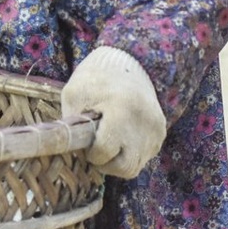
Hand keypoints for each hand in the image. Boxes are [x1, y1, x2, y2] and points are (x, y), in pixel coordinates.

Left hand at [61, 46, 166, 178]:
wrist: (127, 61)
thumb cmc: (95, 79)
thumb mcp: (73, 95)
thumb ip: (70, 125)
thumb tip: (67, 152)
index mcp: (120, 109)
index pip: (105, 151)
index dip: (91, 153)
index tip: (87, 143)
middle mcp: (143, 121)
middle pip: (124, 167)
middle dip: (106, 164)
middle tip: (96, 150)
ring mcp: (155, 128)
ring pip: (135, 166)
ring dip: (118, 161)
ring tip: (108, 143)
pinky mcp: (160, 132)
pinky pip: (143, 156)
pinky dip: (129, 153)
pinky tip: (121, 137)